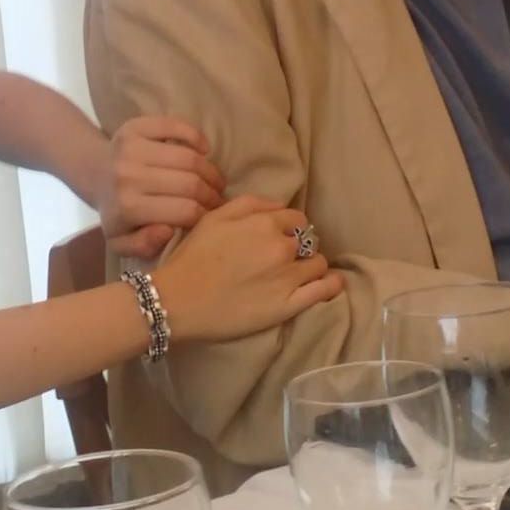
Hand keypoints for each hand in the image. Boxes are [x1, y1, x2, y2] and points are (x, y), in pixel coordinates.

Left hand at [92, 117, 225, 258]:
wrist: (95, 175)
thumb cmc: (116, 212)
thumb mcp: (122, 242)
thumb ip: (144, 246)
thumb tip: (168, 231)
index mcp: (128, 207)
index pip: (185, 211)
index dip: (207, 215)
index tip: (214, 216)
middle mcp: (128, 176)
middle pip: (190, 184)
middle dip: (212, 194)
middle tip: (219, 198)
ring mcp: (131, 148)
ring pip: (188, 157)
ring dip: (210, 170)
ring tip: (215, 180)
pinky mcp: (134, 127)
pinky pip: (175, 126)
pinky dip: (196, 136)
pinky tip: (204, 150)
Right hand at [151, 196, 342, 343]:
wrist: (177, 300)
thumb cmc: (192, 257)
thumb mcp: (215, 217)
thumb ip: (250, 204)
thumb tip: (279, 206)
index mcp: (265, 224)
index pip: (297, 219)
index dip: (290, 227)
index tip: (281, 237)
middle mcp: (282, 248)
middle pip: (308, 241)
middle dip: (298, 247)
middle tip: (282, 258)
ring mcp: (288, 277)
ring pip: (318, 264)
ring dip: (311, 265)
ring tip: (298, 274)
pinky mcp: (288, 305)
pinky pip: (324, 290)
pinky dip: (331, 285)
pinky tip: (329, 284)